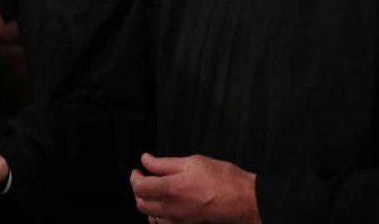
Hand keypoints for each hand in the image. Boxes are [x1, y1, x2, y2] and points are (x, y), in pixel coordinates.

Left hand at [130, 153, 259, 223]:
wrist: (244, 200)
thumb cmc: (223, 179)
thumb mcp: (192, 162)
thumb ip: (164, 163)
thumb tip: (146, 160)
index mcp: (171, 189)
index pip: (139, 188)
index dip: (134, 177)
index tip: (138, 170)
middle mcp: (172, 208)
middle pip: (141, 204)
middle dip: (138, 190)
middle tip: (143, 178)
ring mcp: (179, 220)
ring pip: (150, 217)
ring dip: (147, 203)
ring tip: (154, 191)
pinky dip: (158, 216)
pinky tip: (164, 206)